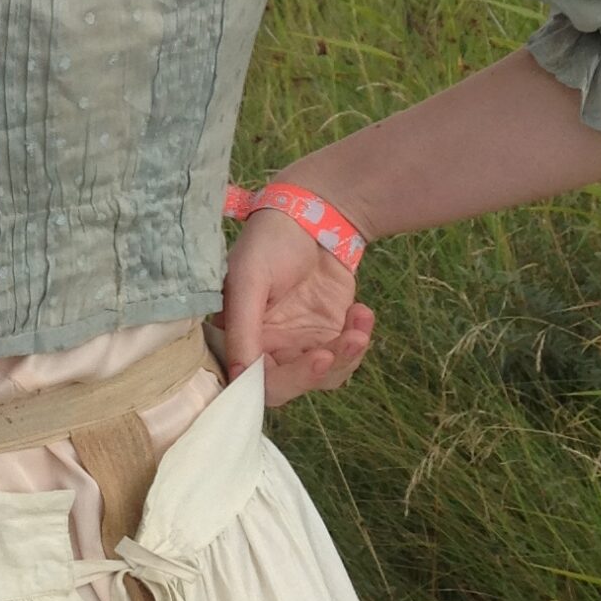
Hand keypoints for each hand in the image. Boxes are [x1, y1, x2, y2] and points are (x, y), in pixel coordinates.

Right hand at [215, 209, 374, 407]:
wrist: (312, 216)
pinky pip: (346, 356)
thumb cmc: (270, 242)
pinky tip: (362, 312)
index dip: (283, 381)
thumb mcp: (249, 279)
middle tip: (346, 343)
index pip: (254, 381)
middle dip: (321, 370)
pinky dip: (359, 340)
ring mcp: (301, 343)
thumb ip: (243, 329)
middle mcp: (268, 347)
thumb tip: (238, 376)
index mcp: (241, 337)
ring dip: (347, 356)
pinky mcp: (330, 334)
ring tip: (360, 324)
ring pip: (325, 376)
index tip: (316, 359)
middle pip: (292, 385)